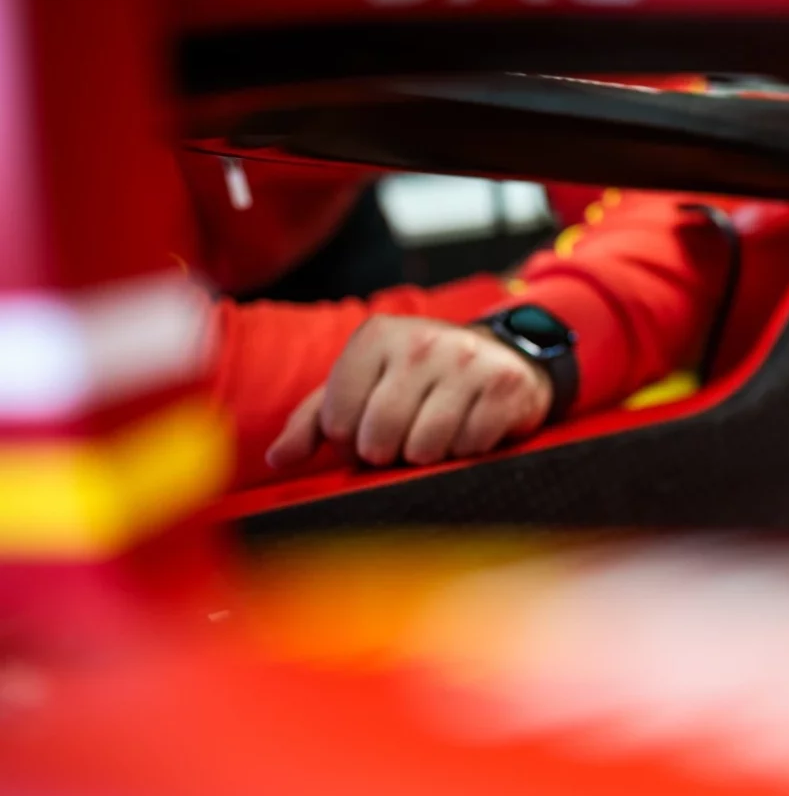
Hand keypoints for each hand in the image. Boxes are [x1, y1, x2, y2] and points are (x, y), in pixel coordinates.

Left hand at [266, 315, 553, 470]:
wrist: (504, 357)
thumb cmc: (420, 378)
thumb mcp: (364, 386)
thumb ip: (316, 420)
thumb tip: (277, 459)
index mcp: (375, 336)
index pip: (338, 420)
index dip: (350, 442)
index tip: (368, 430)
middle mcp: (420, 341)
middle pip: (379, 437)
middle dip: (389, 452)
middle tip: (403, 438)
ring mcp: (466, 360)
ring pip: (425, 448)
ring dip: (429, 454)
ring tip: (438, 433)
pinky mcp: (504, 383)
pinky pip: (470, 447)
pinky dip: (467, 450)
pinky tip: (470, 427)